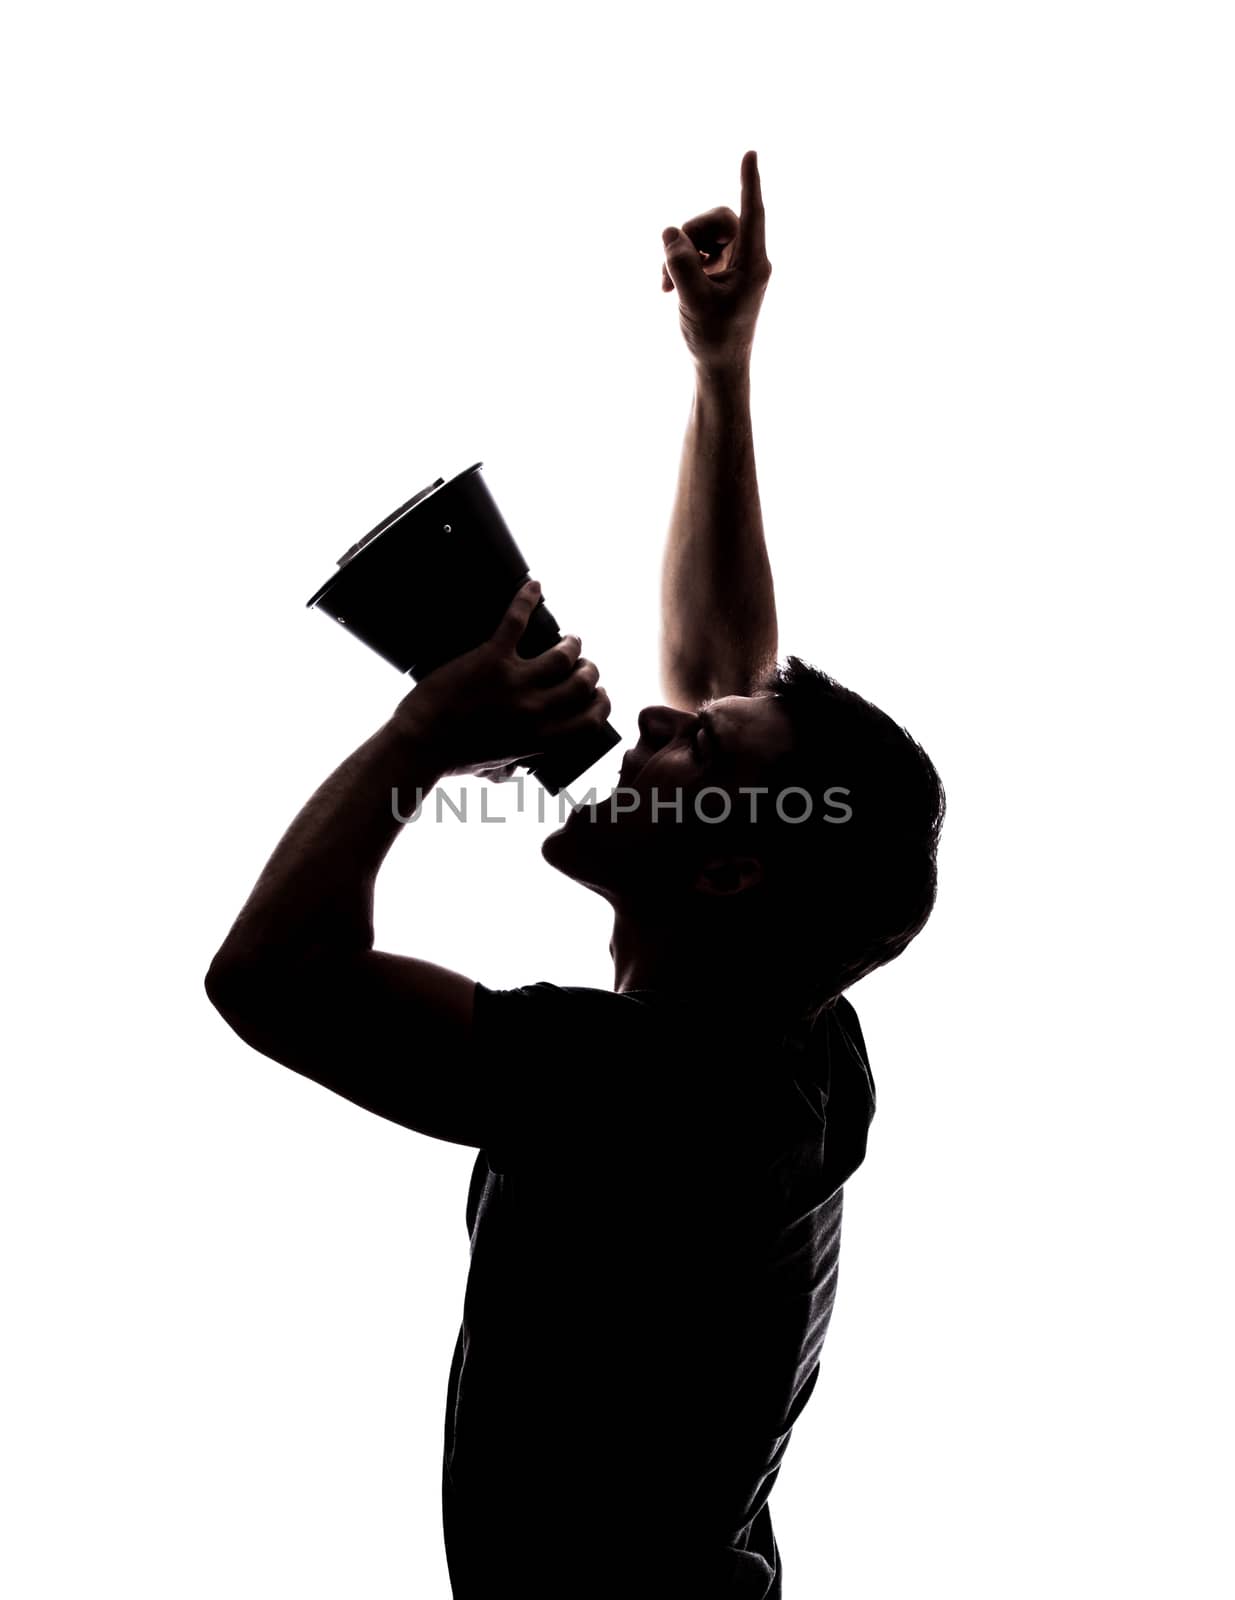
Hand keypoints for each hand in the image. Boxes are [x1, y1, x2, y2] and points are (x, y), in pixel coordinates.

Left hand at [392, 580, 610, 779]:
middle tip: (584, 665)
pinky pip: (516, 620)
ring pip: (561, 655)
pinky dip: (527, 599)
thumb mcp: (492, 768)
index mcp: (540, 739)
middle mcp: (535, 710)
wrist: (420, 743)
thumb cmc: (451, 759)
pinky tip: (534, 587)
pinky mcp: (491, 658)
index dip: (602, 704)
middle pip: (581, 683)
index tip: (600, 695)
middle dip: (589, 671)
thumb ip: (510, 767)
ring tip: (571, 640)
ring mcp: (514, 681)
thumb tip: (515, 771)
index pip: (589, 720)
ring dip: (571, 644)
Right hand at [661, 149, 771, 372]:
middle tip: (669, 260)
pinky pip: (699, 251)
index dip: (749, 181)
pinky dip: (681, 263)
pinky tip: (668, 287)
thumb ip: (681, 263)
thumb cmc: (713, 339)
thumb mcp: (693, 300)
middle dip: (690, 235)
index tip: (751, 153)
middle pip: (718, 220)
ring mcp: (735, 266)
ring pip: (705, 235)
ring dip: (680, 253)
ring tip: (664, 284)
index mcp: (753, 264)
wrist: (719, 369)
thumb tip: (670, 231)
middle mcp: (749, 260)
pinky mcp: (721, 274)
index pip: (752, 213)